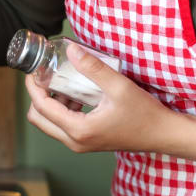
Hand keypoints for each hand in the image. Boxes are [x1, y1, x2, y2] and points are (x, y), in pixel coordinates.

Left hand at [25, 43, 172, 153]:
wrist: (162, 134)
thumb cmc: (145, 114)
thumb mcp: (119, 86)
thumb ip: (94, 68)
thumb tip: (71, 51)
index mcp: (79, 130)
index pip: (41, 108)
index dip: (33, 87)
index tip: (34, 70)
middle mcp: (74, 141)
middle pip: (38, 119)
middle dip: (37, 96)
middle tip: (45, 75)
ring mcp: (79, 144)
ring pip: (49, 123)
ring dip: (50, 102)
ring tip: (62, 82)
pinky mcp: (85, 142)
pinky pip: (62, 125)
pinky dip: (62, 109)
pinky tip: (75, 94)